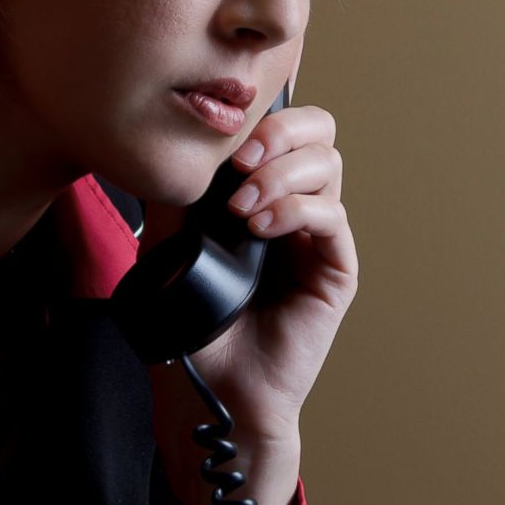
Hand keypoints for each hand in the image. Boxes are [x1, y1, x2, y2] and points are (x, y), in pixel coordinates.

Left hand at [140, 104, 357, 504]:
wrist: (211, 385)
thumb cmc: (191, 320)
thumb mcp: (170, 245)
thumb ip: (178, 197)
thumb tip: (179, 150)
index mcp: (259, 191)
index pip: (283, 127)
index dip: (263, 119)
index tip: (225, 143)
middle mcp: (293, 206)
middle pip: (319, 132)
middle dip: (281, 134)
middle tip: (242, 162)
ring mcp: (316, 237)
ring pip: (327, 167)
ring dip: (280, 176)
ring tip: (241, 210)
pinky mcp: (334, 269)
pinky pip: (331, 219)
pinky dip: (294, 211)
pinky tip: (259, 229)